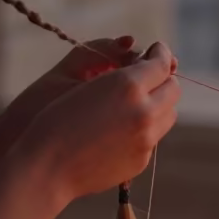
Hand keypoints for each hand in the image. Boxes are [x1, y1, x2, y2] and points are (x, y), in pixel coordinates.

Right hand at [11, 41, 180, 207]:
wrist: (46, 168)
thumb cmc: (56, 120)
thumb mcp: (87, 83)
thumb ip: (121, 72)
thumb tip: (146, 66)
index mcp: (128, 85)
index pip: (161, 63)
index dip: (160, 53)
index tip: (156, 50)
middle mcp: (144, 111)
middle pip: (173, 88)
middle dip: (163, 79)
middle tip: (148, 75)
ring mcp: (146, 139)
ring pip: (169, 114)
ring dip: (158, 104)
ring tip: (137, 102)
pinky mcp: (142, 160)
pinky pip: (153, 137)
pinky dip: (145, 129)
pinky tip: (122, 129)